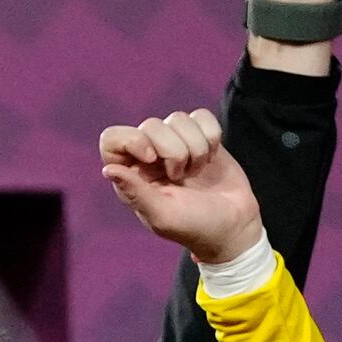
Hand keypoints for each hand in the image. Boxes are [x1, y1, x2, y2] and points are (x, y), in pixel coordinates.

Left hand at [96, 111, 263, 270]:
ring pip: (178, 118)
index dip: (132, 140)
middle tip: (181, 177)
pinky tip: (210, 159)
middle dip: (173, 150)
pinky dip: (211, 136)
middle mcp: (149, 155)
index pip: (112, 139)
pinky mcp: (201, 135)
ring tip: (196, 172)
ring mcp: (175, 143)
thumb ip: (135, 192)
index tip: (151, 158)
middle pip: (151, 125)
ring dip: (195, 147)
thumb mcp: (161, 214)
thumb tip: (108, 169)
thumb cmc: (193, 225)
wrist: (233, 224)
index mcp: (131, 175)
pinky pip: (201, 115)